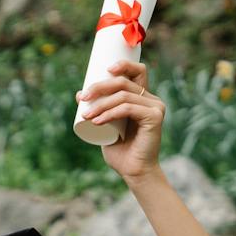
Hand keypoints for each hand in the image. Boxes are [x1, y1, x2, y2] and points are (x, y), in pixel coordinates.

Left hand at [79, 58, 165, 181]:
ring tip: (86, 116)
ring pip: (124, 95)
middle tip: (83, 97)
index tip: (103, 70)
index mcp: (142, 98)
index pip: (137, 71)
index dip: (122, 65)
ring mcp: (155, 107)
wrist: (133, 171)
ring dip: (101, 104)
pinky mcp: (155, 118)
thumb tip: (79, 94)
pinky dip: (111, 113)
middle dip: (100, 86)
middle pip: (125, 81)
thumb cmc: (120, 150)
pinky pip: (128, 108)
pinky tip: (99, 120)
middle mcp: (152, 100)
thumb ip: (96, 110)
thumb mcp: (104, 125)